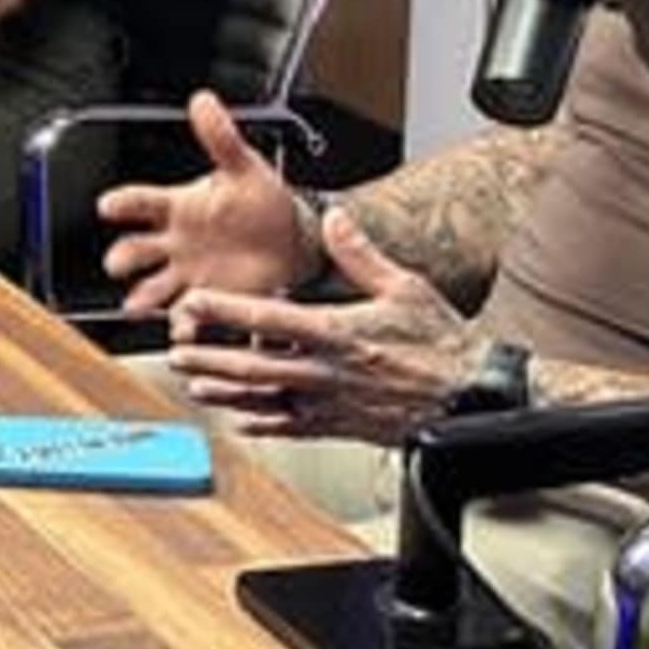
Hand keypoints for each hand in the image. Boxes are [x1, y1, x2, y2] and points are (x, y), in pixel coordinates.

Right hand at [97, 92, 317, 315]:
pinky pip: (187, 315)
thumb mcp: (244, 167)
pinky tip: (184, 328)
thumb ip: (221, 138)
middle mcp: (173, 241)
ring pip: (151, 287)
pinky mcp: (205, 298)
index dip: (123, 204)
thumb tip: (203, 100)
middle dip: (123, 257)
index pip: (142, 202)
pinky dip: (183, 324)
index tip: (107, 205)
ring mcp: (186, 273)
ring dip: (142, 297)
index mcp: (178, 206)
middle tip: (117, 262)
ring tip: (136, 305)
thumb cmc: (260, 201)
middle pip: (136, 249)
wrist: (291, 241)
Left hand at [165, 211, 479, 441]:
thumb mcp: (405, 287)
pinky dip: (262, 423)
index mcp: (338, 333)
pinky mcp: (340, 426)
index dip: (225, 310)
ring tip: (195, 385)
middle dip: (210, 358)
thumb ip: (361, 254)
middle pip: (254, 365)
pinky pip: (292, 427)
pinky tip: (240, 419)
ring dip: (225, 392)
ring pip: (265, 399)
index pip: (268, 318)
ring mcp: (330, 403)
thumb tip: (336, 220)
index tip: (193, 303)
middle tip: (176, 352)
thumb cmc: (441, 345)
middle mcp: (327, 371)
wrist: (472, 396)